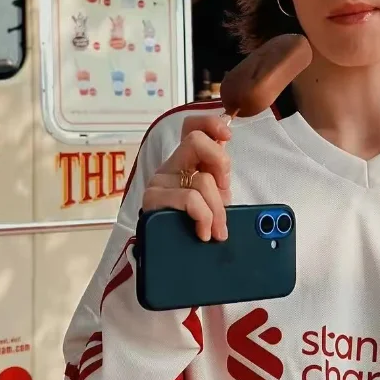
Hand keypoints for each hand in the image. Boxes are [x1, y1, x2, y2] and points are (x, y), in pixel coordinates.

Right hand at [142, 115, 231, 241]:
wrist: (170, 255)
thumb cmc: (193, 224)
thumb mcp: (213, 198)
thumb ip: (218, 178)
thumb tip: (226, 168)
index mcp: (186, 162)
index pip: (191, 126)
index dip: (210, 124)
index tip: (227, 136)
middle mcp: (170, 166)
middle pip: (195, 140)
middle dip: (220, 163)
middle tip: (224, 189)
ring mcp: (160, 181)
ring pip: (202, 180)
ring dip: (217, 209)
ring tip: (216, 229)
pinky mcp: (153, 199)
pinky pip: (190, 199)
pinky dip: (204, 217)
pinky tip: (203, 231)